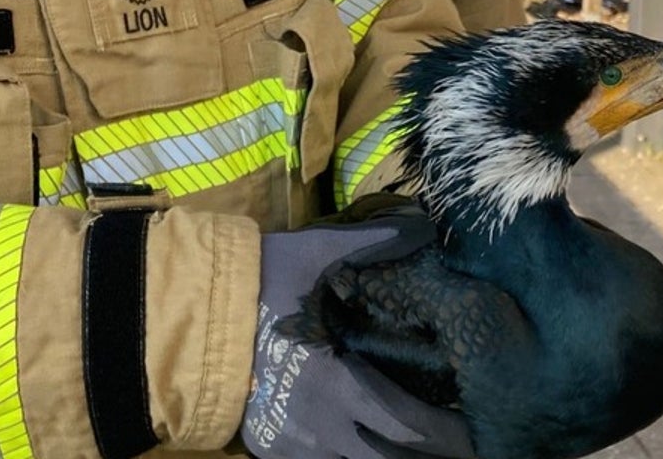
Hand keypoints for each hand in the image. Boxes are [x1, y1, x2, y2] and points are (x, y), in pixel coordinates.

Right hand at [243, 211, 473, 458]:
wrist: (186, 316)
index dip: (447, 438)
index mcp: (340, 385)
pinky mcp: (268, 450)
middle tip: (457, 453)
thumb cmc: (258, 283)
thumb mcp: (316, 254)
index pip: (409, 428)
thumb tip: (424, 227)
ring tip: (412, 453)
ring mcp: (293, 445)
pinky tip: (360, 450)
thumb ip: (372, 243)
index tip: (476, 437)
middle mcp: (322, 428)